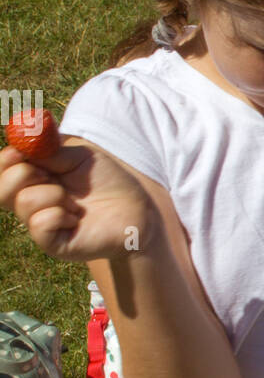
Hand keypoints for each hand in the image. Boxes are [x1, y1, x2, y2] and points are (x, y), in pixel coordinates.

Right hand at [0, 136, 157, 261]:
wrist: (137, 209)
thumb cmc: (108, 181)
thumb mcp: (80, 155)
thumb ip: (50, 146)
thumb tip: (23, 133)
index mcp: (33, 179)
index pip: (2, 171)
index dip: (7, 160)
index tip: (21, 152)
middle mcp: (31, 203)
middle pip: (1, 189)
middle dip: (26, 173)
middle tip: (53, 175)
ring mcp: (40, 225)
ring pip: (25, 201)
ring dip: (55, 194)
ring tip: (76, 202)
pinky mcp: (53, 244)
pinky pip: (40, 223)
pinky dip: (60, 214)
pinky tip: (77, 218)